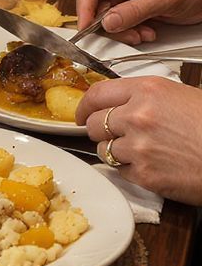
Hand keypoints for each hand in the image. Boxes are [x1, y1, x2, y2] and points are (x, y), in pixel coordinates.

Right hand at [76, 0, 201, 43]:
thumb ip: (134, 11)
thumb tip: (106, 23)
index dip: (84, 8)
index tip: (87, 29)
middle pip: (96, 3)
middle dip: (108, 24)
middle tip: (127, 36)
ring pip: (108, 15)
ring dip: (122, 30)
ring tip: (143, 35)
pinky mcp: (132, 2)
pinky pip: (120, 19)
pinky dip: (131, 30)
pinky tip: (148, 31)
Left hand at [76, 76, 201, 203]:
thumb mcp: (182, 96)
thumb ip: (146, 97)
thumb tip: (118, 102)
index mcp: (148, 91)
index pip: (97, 94)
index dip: (85, 106)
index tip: (82, 113)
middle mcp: (137, 116)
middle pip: (93, 124)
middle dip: (100, 130)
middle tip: (115, 134)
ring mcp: (138, 147)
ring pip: (103, 149)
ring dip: (116, 151)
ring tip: (143, 150)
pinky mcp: (144, 174)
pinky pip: (119, 170)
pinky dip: (130, 169)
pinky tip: (153, 164)